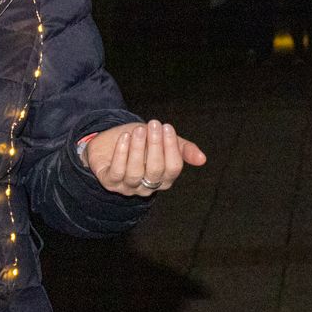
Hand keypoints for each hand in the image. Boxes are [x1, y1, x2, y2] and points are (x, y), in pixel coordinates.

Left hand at [83, 119, 206, 196]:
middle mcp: (147, 187)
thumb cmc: (140, 143)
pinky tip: (125, 138)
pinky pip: (116, 172)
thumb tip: (202, 159)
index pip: (173, 168)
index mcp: (164, 179)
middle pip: (155, 171)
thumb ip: (182, 149)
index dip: (171, 148)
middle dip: (155, 146)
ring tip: (139, 130)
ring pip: (135, 173)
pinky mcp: (109, 182)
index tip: (167, 127)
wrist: (109, 143)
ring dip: (137, 149)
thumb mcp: (162, 142)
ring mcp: (128, 187)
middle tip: (154, 124)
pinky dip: (121, 153)